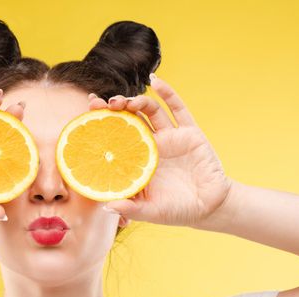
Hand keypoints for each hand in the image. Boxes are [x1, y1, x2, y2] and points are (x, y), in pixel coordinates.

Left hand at [88, 75, 232, 226]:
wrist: (211, 208)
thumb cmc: (177, 211)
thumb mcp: (151, 212)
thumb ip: (131, 209)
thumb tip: (107, 207)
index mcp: (138, 160)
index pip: (115, 136)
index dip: (102, 123)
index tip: (88, 111)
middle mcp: (151, 145)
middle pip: (130, 119)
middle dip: (115, 108)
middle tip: (102, 103)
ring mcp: (171, 137)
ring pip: (151, 112)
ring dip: (137, 102)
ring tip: (126, 100)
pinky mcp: (190, 133)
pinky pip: (179, 109)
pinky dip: (168, 93)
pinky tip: (156, 82)